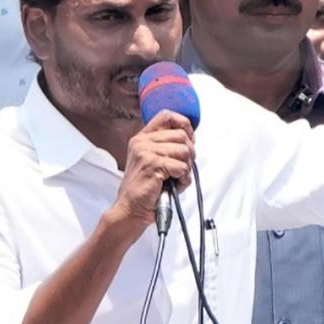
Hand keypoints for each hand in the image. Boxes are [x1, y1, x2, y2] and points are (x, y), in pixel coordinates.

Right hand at [112, 110, 195, 230]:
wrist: (131, 208)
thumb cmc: (146, 188)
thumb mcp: (154, 161)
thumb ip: (168, 147)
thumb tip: (191, 140)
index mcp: (142, 138)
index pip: (167, 116)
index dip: (184, 125)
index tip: (189, 139)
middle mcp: (142, 142)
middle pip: (182, 135)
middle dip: (190, 153)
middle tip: (183, 167)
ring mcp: (146, 152)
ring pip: (184, 151)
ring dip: (186, 167)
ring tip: (176, 178)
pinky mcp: (152, 164)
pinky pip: (182, 167)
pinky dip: (183, 179)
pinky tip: (174, 185)